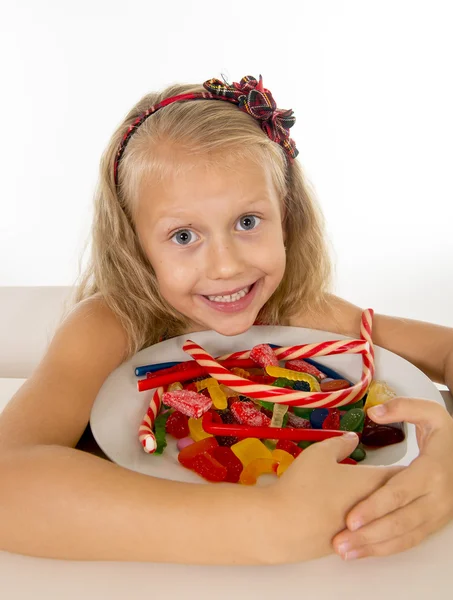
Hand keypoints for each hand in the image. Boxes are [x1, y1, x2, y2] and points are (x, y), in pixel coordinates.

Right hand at [266, 432, 401, 563]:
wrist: (281, 526)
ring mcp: (360, 531)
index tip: (404, 462)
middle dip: (395, 489)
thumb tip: (354, 437)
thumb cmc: (303, 484)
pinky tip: (351, 515)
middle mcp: (374, 510)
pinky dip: (362, 522)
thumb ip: (340, 443)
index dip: (404, 467)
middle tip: (392, 478)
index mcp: (371, 483)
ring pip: (380, 518)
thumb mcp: (319, 453)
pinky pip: (362, 531)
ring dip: (380, 508)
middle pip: (395, 499)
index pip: (399, 474)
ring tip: (374, 496)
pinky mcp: (346, 545)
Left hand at [332, 397, 452, 559]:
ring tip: (345, 552)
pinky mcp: (435, 523)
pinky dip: (388, 549)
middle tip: (339, 542)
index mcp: (432, 470)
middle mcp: (437, 497)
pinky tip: (364, 552)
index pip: (400, 492)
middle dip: (369, 534)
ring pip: (405, 536)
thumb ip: (401, 408)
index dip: (375, 506)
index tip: (350, 517)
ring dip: (374, 547)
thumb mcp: (429, 412)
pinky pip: (411, 540)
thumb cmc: (445, 434)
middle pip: (400, 521)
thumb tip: (373, 412)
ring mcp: (438, 514)